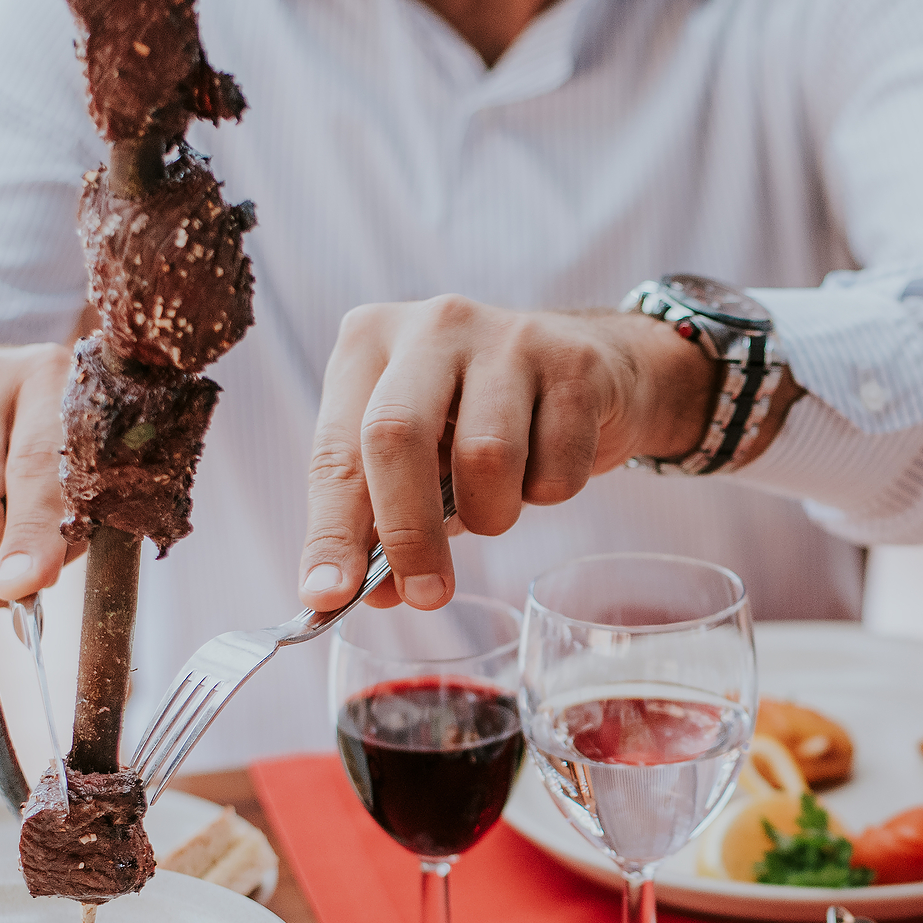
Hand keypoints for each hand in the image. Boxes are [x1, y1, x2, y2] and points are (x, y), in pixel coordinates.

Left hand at [296, 296, 723, 610]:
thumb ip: (382, 524)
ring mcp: (507, 337)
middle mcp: (432, 327)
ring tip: (497, 504)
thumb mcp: (417, 461)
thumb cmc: (479, 420)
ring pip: (486, 457)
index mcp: (370, 345)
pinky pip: (556, 468)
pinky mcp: (576, 363)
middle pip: (397, 436)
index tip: (329, 596)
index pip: (335, 453)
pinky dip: (549, 493)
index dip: (331, 532)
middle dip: (409, 533)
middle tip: (426, 595)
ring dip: (492, 514)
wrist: (593, 368)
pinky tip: (546, 465)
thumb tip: (366, 596)